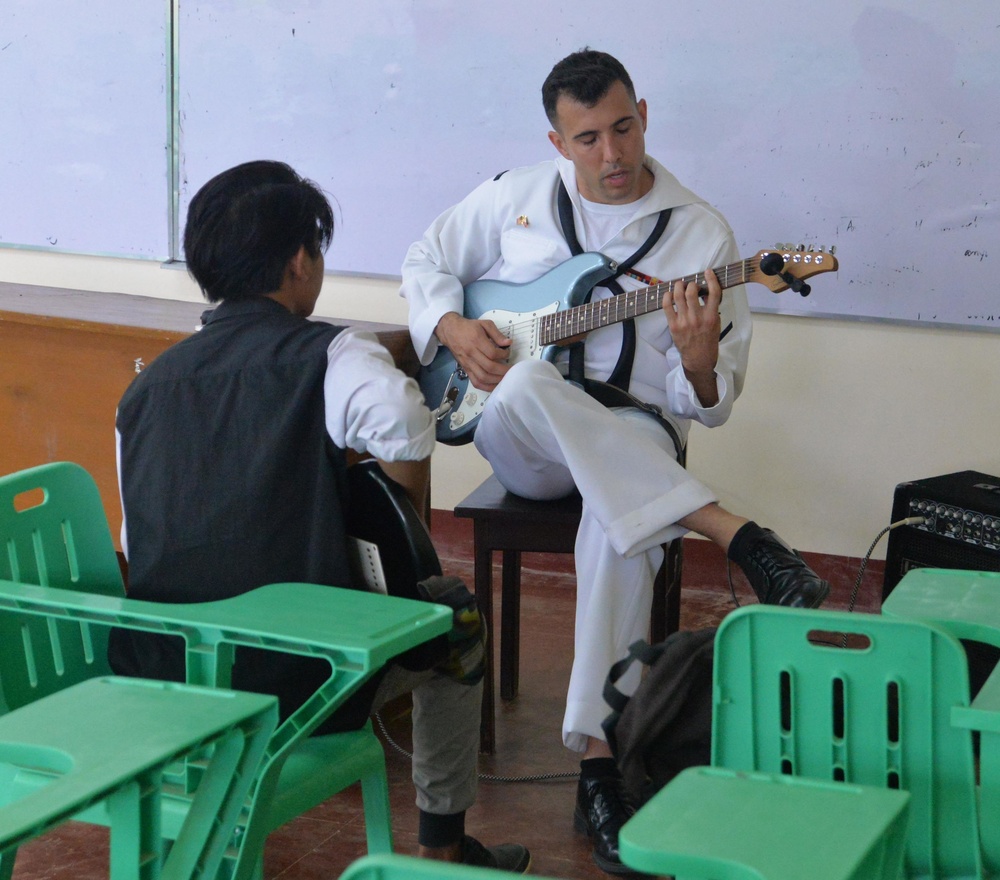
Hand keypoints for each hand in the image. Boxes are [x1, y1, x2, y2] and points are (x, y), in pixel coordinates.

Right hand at [434, 312, 511, 391]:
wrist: (450, 331)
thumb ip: (497, 334)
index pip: (492, 353)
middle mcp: (471, 354)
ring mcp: (467, 363)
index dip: (503, 355)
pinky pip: (476, 382)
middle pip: (489, 367)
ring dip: (496, 380)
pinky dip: (486, 387)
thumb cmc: (469, 327)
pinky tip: (495, 385)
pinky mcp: (465, 369)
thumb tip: (508, 343)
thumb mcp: (484, 324)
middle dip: (503, 370)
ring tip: (505, 378)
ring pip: (483, 377)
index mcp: (476, 341)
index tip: (507, 353)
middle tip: (512, 369)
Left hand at [662, 268, 721, 406]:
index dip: (711, 279)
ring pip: (678, 296)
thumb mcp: (716, 323)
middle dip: (690, 284)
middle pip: (691, 291)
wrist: (698, 358)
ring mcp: (684, 322)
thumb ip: (712, 308)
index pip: (714, 293)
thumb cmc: (708, 340)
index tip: (708, 272)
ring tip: (679, 286)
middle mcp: (698, 318)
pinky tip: (669, 294)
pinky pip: (667, 306)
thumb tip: (705, 291)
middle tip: (690, 285)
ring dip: (678, 287)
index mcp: (712, 317)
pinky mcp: (674, 326)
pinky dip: (667, 296)